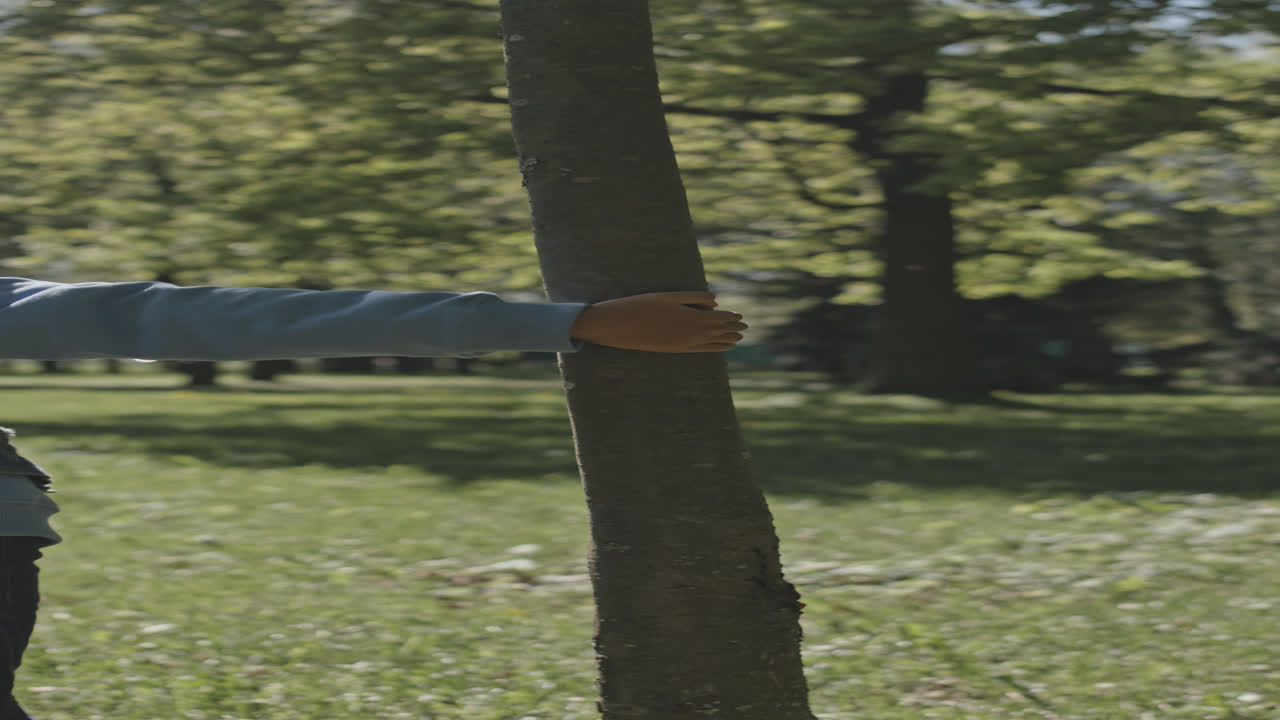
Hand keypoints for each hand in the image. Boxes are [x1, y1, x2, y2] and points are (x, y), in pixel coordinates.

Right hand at [569, 291, 747, 352]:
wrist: (619, 326)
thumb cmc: (642, 305)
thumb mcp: (669, 296)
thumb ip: (694, 298)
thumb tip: (715, 302)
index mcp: (692, 319)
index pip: (720, 319)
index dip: (732, 317)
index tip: (740, 316)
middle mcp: (692, 335)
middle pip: (719, 332)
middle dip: (733, 329)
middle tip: (745, 327)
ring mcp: (683, 345)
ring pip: (712, 344)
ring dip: (726, 340)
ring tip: (737, 339)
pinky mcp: (674, 350)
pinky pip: (700, 350)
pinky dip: (714, 348)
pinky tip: (719, 348)